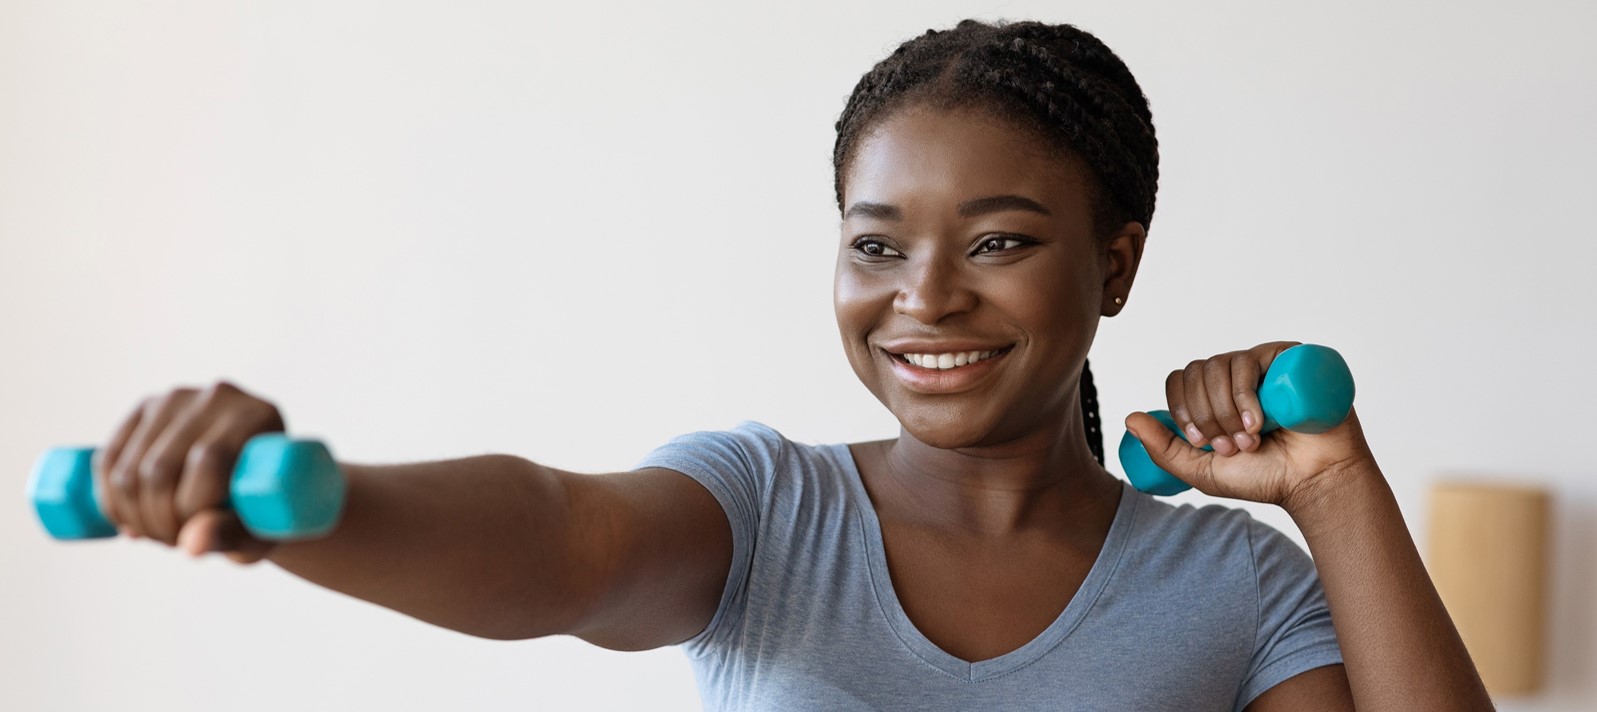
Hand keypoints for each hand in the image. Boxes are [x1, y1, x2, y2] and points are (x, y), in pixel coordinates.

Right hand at [94, 381, 285, 562]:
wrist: (254, 479)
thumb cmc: (263, 509)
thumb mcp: (258, 529)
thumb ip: (231, 536)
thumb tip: (191, 544)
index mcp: (259, 417)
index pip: (208, 461)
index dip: (191, 508)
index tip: (195, 536)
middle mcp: (218, 397)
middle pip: (161, 467)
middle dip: (159, 520)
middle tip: (176, 542)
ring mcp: (177, 398)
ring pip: (129, 470)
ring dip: (134, 516)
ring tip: (160, 533)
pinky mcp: (145, 408)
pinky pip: (108, 460)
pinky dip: (111, 500)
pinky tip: (130, 521)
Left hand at [1123, 341, 1376, 508]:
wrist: (1314, 481)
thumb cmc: (1264, 476)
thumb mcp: (1201, 470)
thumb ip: (1163, 448)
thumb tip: (1129, 418)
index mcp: (1213, 395)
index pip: (1179, 380)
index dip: (1181, 409)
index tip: (1200, 441)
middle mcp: (1235, 375)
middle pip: (1196, 371)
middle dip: (1207, 416)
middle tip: (1230, 447)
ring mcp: (1262, 365)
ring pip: (1219, 365)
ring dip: (1226, 410)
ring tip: (1249, 440)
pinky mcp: (1287, 359)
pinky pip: (1250, 359)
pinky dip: (1245, 394)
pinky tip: (1258, 423)